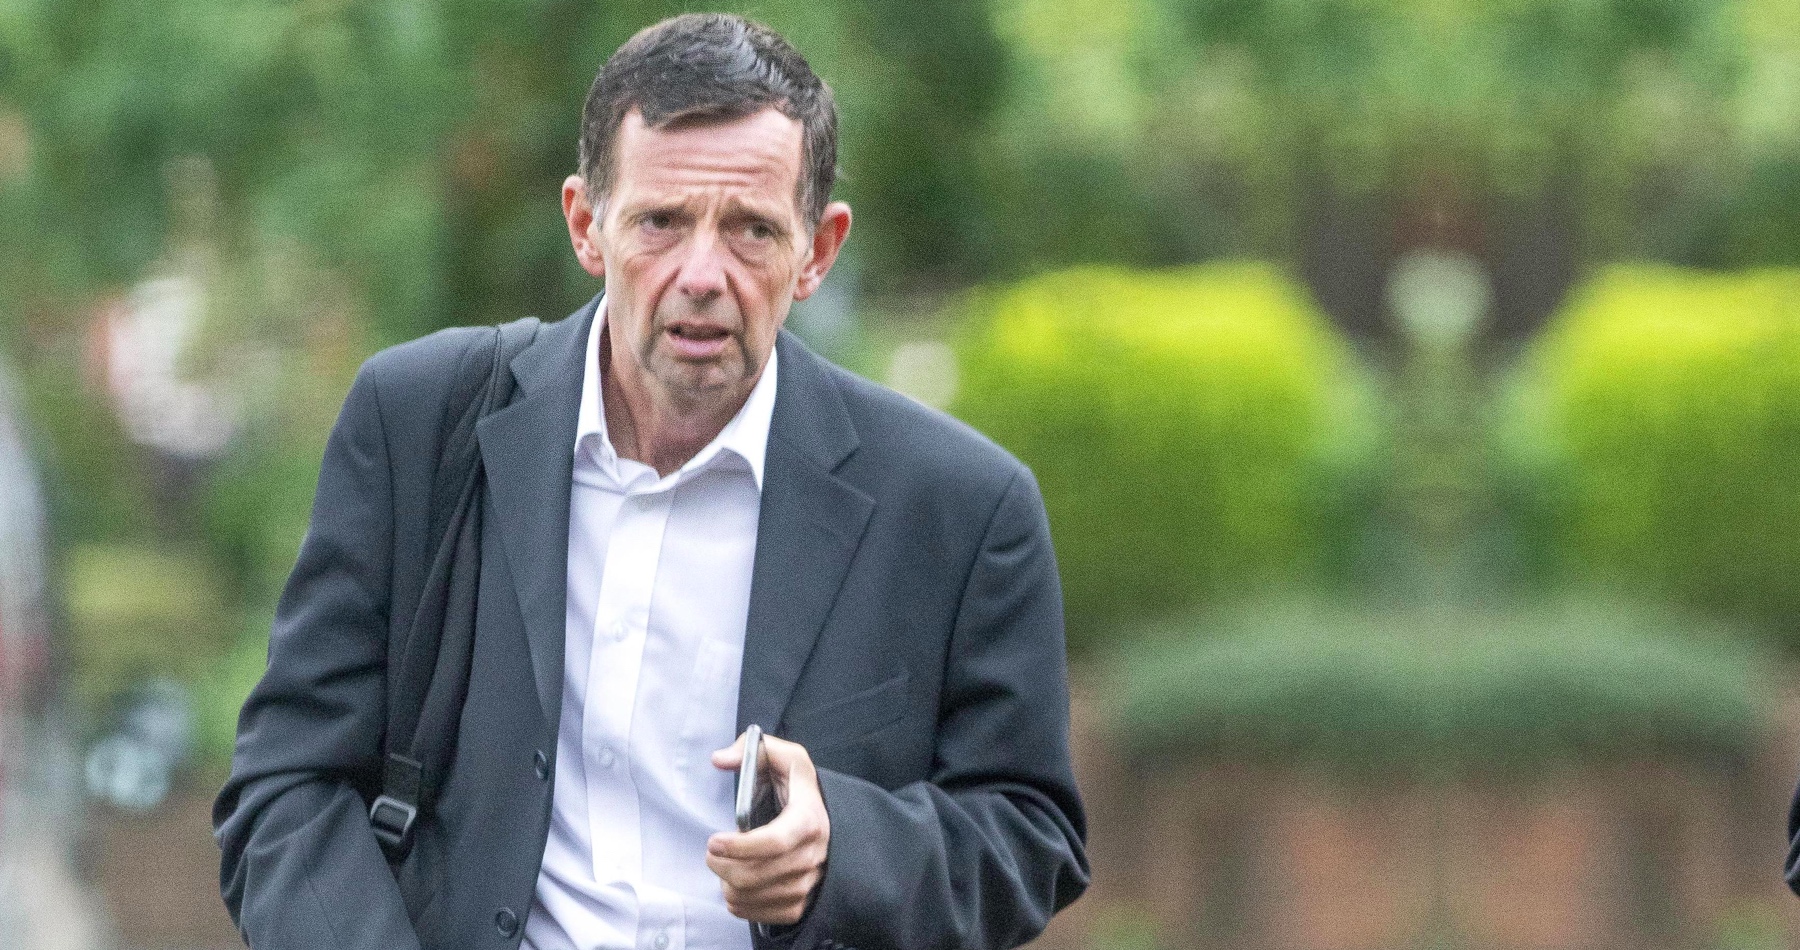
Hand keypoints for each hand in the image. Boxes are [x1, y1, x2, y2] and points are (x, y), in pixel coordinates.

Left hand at [707, 731, 829, 924]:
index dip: (740, 846)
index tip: (714, 841)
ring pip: (753, 896)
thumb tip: (720, 759)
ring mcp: (807, 883)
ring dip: (727, 883)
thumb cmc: (796, 788)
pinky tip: (735, 884)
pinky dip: (739, 903)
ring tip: (723, 866)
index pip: (776, 842)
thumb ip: (751, 749)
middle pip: (757, 874)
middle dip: (722, 865)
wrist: (823, 819)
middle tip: (711, 852)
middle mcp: (812, 856)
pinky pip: (759, 914)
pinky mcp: (799, 903)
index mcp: (809, 820)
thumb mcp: (783, 757)